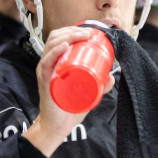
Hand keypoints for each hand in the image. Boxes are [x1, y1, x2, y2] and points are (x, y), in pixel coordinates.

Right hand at [23, 26, 114, 156]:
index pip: (60, 39)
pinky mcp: (46, 81)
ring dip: (68, 36)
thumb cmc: (67, 109)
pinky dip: (56, 52)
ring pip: (52, 45)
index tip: (89, 31)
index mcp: (55, 63)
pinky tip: (65, 45)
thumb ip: (99, 85)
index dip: (73, 30)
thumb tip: (112, 77)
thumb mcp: (86, 93)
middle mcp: (48, 64)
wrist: (56, 127)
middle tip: (88, 33)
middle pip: (56, 38)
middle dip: (73, 30)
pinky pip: (47, 62)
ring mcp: (46, 71)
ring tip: (82, 35)